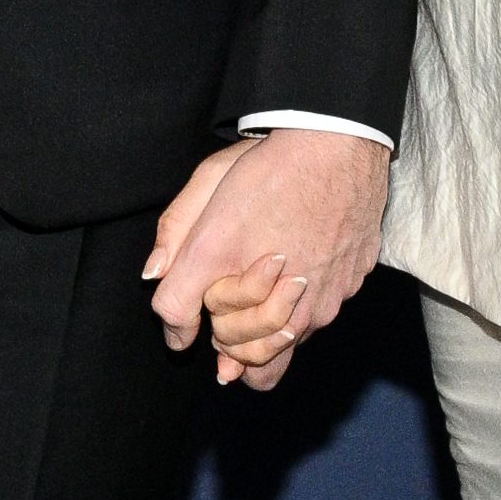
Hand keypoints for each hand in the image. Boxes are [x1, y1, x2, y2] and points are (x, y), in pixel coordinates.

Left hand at [146, 130, 390, 390]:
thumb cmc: (272, 165)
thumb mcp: (209, 185)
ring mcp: (320, 299)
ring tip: (262, 300)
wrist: (340, 144)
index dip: (183, 328)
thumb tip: (153, 276)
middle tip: (227, 311)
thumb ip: (173, 235)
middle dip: (229, 339)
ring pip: (284, 346)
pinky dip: (302, 307)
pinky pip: (318, 318)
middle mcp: (279, 298)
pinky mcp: (347, 288)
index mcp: (229, 268)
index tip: (189, 324)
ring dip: (267, 334)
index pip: (191, 327)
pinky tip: (298, 272)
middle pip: (243, 356)